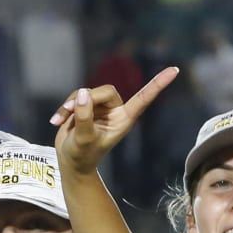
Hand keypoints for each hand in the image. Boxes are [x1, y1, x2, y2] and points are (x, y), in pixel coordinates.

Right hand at [51, 68, 178, 176]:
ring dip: (72, 104)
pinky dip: (64, 107)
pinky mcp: (85, 107)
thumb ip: (85, 116)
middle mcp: (115, 111)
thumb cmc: (81, 155)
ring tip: (62, 121)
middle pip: (106, 91)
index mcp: (124, 119)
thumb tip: (83, 94)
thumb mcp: (83, 138)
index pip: (144, 98)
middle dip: (87, 99)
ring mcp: (100, 108)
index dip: (158, 84)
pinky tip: (56, 121)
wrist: (70, 163)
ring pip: (87, 92)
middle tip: (71, 112)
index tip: (175, 70)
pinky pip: (76, 97)